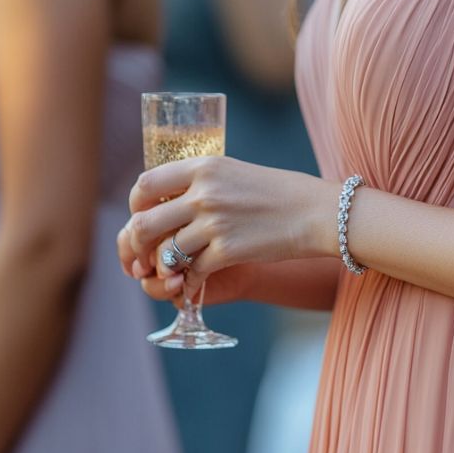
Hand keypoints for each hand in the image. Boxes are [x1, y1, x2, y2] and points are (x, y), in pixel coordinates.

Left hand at [117, 156, 338, 302]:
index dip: (135, 207)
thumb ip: (202, 183)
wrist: (318, 213)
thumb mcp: (235, 173)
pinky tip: (191, 286)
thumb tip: (168, 201)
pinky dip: (188, 284)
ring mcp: (214, 222)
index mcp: (204, 167)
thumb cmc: (280, 193)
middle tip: (142, 257)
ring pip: (166, 252)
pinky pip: (192, 273)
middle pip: (144, 223)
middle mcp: (204, 192)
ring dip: (163, 268)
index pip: (145, 184)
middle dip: (137, 245)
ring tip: (170, 273)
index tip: (141, 218)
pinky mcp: (228, 251)